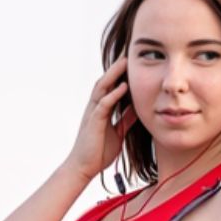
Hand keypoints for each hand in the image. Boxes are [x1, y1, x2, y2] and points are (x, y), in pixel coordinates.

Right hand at [63, 55, 138, 181]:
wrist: (83, 168)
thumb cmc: (98, 152)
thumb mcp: (118, 132)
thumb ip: (126, 119)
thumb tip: (136, 108)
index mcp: (101, 110)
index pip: (110, 86)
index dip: (120, 73)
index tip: (132, 61)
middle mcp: (95, 108)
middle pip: (105, 81)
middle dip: (116, 67)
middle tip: (128, 52)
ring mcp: (92, 114)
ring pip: (101, 88)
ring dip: (113, 75)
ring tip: (125, 62)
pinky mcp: (93, 122)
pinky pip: (103, 104)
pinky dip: (113, 95)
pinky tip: (123, 87)